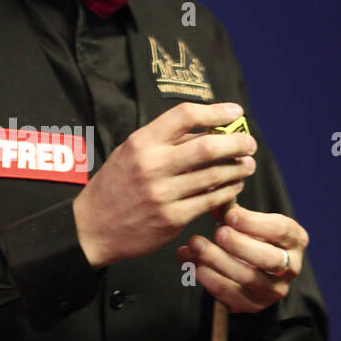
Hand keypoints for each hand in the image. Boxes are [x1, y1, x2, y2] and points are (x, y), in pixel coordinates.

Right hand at [72, 101, 256, 267]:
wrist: (91, 228)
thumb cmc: (114, 187)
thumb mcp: (129, 153)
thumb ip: (163, 142)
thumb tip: (207, 129)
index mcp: (141, 143)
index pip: (185, 115)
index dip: (216, 111)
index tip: (235, 112)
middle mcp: (152, 165)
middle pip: (207, 146)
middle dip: (237, 143)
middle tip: (249, 144)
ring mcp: (163, 194)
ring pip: (214, 176)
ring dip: (237, 169)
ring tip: (246, 165)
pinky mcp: (172, 219)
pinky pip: (209, 201)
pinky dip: (228, 192)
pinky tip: (234, 186)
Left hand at [178, 204, 308, 313]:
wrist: (254, 268)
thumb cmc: (251, 236)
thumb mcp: (248, 222)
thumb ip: (232, 212)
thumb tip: (213, 202)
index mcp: (295, 239)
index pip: (280, 230)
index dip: (254, 222)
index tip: (229, 215)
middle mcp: (291, 267)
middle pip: (268, 258)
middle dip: (239, 245)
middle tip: (217, 233)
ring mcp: (274, 289)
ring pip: (248, 278)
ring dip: (218, 261)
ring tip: (194, 245)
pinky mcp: (255, 305)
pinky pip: (231, 295)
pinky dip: (209, 279)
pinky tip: (192, 264)